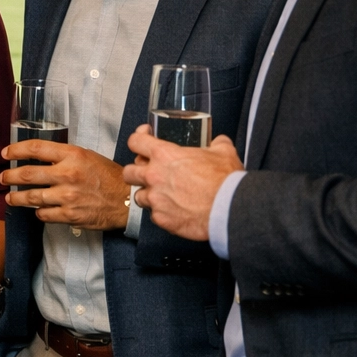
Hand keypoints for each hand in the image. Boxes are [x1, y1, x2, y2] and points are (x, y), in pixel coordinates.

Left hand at [0, 141, 131, 229]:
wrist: (127, 200)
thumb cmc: (108, 176)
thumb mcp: (87, 156)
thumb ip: (63, 157)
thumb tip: (39, 158)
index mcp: (72, 155)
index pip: (35, 148)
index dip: (16, 150)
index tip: (6, 153)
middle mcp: (67, 174)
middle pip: (27, 174)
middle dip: (10, 176)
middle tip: (3, 178)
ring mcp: (67, 197)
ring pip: (32, 197)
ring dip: (17, 197)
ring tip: (11, 197)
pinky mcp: (70, 215)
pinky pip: (44, 214)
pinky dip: (38, 212)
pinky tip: (37, 209)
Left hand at [121, 126, 242, 241]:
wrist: (228, 209)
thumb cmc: (224, 181)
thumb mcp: (223, 151)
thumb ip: (216, 143)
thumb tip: (218, 142)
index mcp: (164, 155)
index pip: (136, 141)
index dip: (138, 137)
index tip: (142, 138)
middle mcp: (154, 176)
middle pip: (129, 171)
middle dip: (136, 171)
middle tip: (148, 172)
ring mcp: (155, 199)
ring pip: (138, 196)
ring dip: (148, 194)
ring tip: (161, 195)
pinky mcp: (161, 219)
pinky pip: (154, 215)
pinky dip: (161, 213)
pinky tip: (173, 210)